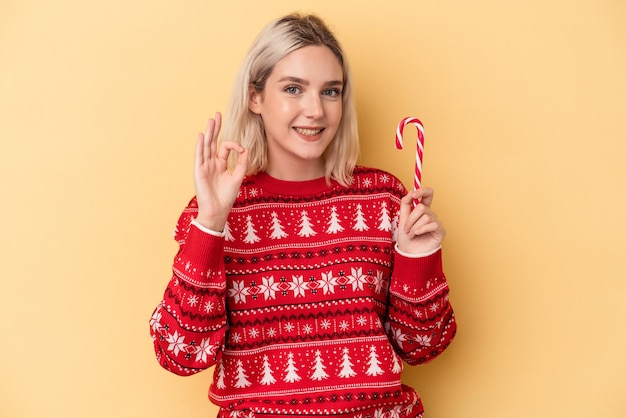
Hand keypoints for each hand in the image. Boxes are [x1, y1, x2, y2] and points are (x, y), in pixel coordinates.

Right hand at [193, 112, 247, 230]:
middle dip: (216, 128)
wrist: (217, 210)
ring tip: (211, 120)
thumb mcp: (238, 177)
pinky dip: (200, 146)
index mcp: (221, 164)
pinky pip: (199, 156)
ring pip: (206, 146)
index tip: (242, 149)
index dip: (234, 145)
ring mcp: (204, 166)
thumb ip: (242, 163)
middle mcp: (211, 163)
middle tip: (217, 115)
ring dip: (208, 133)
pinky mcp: (199, 171)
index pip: (225, 148)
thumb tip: (246, 149)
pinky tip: (202, 136)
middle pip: (213, 142)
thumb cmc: (226, 196)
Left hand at [396, 187, 445, 254]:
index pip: (428, 195)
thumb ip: (405, 204)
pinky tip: (417, 235)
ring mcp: (436, 222)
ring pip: (425, 216)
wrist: (409, 254)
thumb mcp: (402, 219)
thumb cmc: (406, 238)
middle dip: (410, 219)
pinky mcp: (440, 231)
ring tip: (411, 234)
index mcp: (422, 210)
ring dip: (414, 227)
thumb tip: (411, 191)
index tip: (414, 194)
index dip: (423, 191)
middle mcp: (430, 215)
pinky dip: (421, 230)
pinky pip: (432, 224)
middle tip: (406, 229)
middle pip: (421, 207)